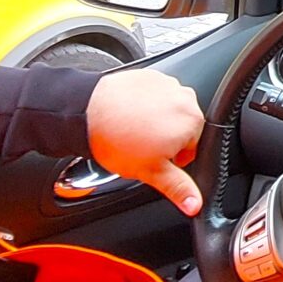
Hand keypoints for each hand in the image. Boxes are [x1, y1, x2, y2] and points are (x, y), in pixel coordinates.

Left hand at [84, 68, 206, 214]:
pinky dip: (143, 105)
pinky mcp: (149, 76)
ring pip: (168, 110)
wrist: (87, 114)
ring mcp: (166, 84)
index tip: (157, 159)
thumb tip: (195, 205)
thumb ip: (178, 189)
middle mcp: (184, 98)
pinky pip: (153, 95)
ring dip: (156, 121)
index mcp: (192, 121)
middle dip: (166, 138)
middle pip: (182, 126)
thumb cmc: (117, 141)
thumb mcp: (152, 172)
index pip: (193, 147)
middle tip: (142, 147)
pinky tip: (128, 117)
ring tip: (133, 132)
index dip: (173, 158)